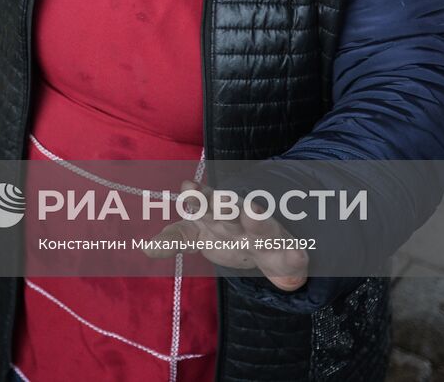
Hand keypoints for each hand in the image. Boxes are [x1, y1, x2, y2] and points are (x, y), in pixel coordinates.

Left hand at [144, 181, 308, 291]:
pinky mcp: (284, 253)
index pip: (204, 206)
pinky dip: (296, 257)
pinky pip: (292, 257)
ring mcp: (263, 234)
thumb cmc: (225, 233)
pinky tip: (299, 256)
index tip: (187, 186)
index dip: (196, 198)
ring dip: (256, 218)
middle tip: (217, 197)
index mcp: (215, 213)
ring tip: (252, 212)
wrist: (264, 244)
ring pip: (260, 225)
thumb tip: (145, 250)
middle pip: (230, 211)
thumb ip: (173, 239)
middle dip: (223, 204)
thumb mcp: (196, 235)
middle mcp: (239, 219)